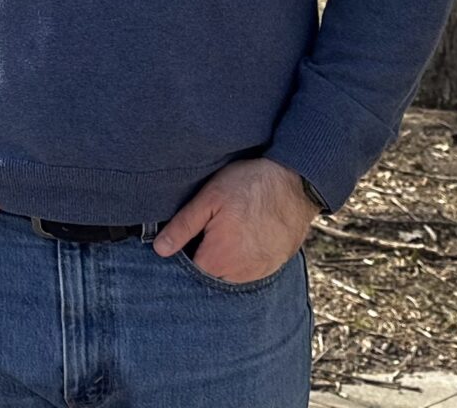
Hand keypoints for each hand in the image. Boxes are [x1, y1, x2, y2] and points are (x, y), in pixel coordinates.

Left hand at [154, 158, 316, 284]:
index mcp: (219, 257)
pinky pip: (248, 271)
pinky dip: (242, 258)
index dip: (184, 254)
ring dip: (223, 260)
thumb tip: (160, 249)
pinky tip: (244, 235)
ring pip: (229, 274)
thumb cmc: (250, 184)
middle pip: (209, 275)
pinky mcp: (273, 266)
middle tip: (210, 228)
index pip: (189, 272)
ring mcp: (259, 271)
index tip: (188, 236)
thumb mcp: (210, 198)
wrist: (296, 181)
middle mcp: (240, 272)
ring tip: (228, 230)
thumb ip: (183, 226)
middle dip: (203, 257)